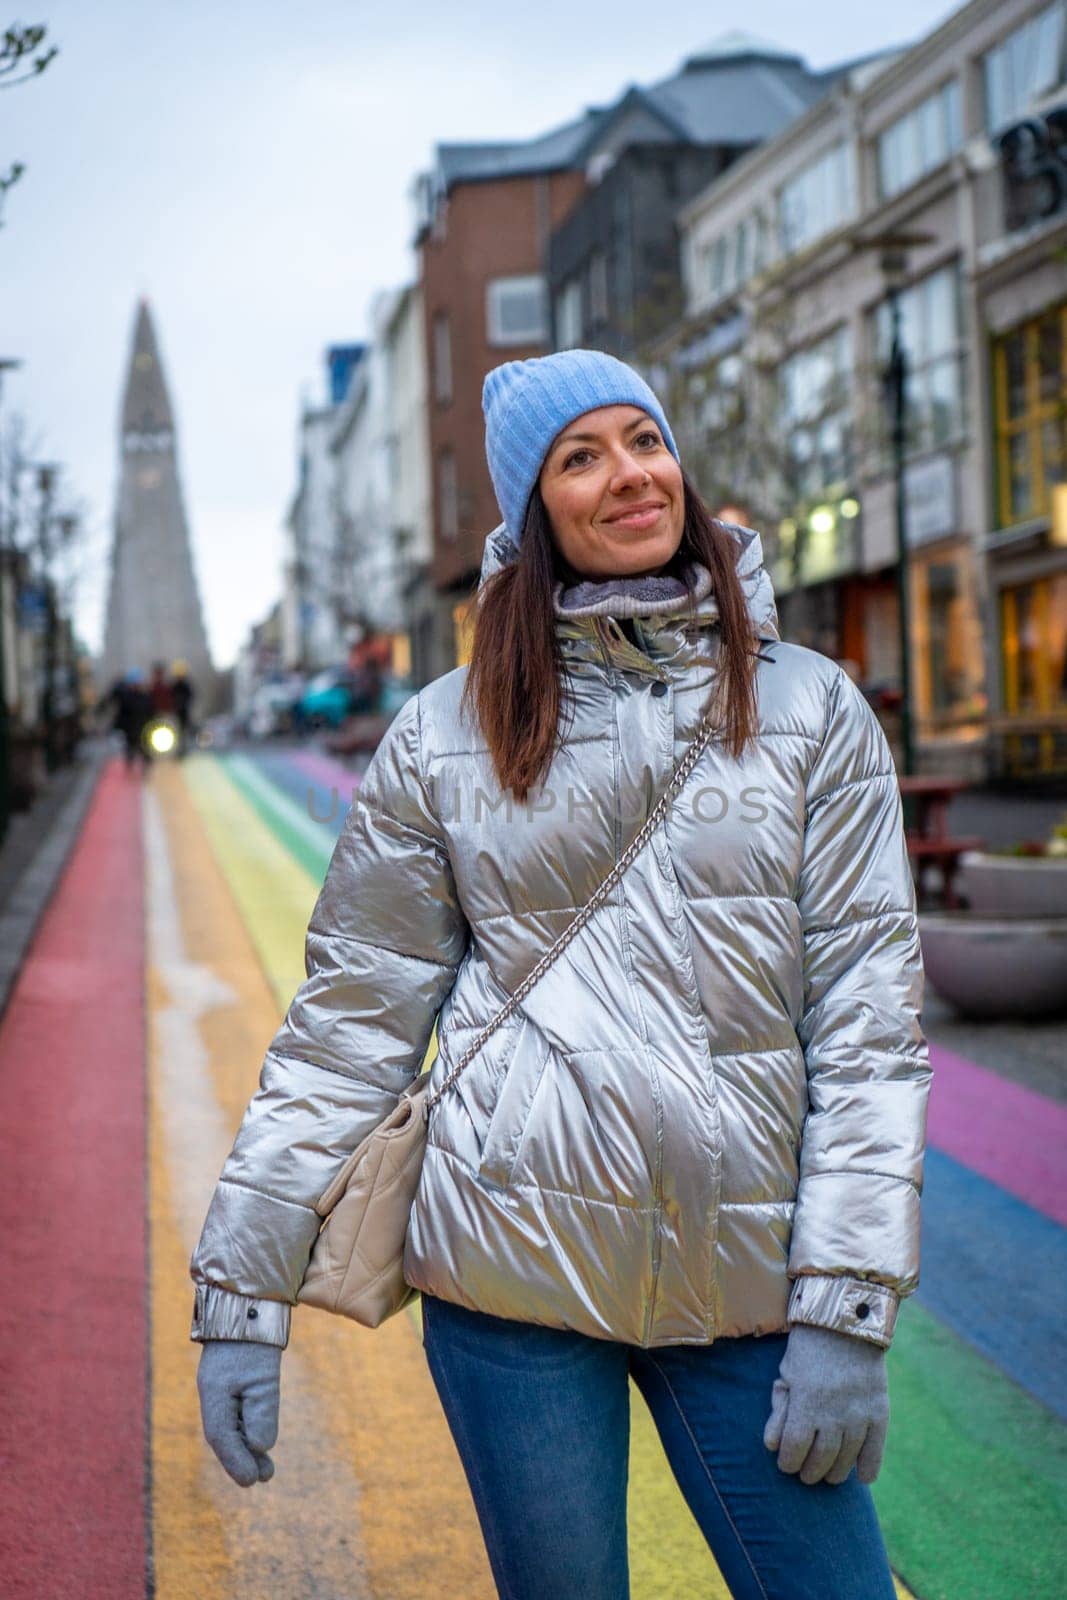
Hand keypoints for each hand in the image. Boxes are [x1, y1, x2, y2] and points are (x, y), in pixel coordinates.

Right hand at [197, 1339, 281, 1486]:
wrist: (247, 1303)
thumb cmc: (254, 1340)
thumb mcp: (263, 1377)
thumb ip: (262, 1412)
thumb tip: (261, 1447)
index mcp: (214, 1393)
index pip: (220, 1436)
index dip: (235, 1461)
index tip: (252, 1481)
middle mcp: (213, 1393)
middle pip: (224, 1436)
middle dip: (243, 1460)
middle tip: (265, 1477)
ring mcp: (220, 1386)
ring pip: (230, 1426)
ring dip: (246, 1448)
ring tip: (267, 1470)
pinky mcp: (231, 1380)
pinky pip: (234, 1414)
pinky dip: (246, 1430)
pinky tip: (259, 1441)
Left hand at [763, 1323, 888, 1485]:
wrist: (846, 1323)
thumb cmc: (809, 1349)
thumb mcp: (787, 1375)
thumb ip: (780, 1411)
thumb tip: (772, 1446)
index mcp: (807, 1402)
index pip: (794, 1449)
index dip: (788, 1462)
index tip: (785, 1464)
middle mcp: (834, 1413)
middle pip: (821, 1459)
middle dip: (810, 1472)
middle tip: (805, 1475)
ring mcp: (860, 1414)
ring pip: (847, 1459)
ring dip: (836, 1473)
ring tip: (828, 1475)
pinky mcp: (879, 1411)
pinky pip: (876, 1449)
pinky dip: (869, 1467)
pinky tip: (862, 1477)